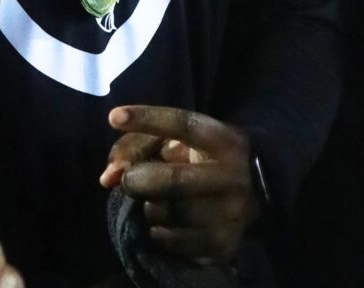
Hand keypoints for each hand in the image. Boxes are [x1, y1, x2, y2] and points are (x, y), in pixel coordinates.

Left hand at [100, 106, 257, 263]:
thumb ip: (140, 146)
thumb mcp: (181, 140)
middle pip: (172, 180)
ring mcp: (231, 214)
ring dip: (150, 207)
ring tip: (156, 201)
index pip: (183, 124)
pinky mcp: (223, 244)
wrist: (255, 193)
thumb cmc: (205, 157)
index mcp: (223, 140)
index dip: (147, 119)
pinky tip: (166, 221)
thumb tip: (108, 177)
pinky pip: (172, 241)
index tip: (114, 117)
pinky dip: (159, 231)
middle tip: (129, 180)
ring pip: (169, 214)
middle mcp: (232, 177)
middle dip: (138, 179)